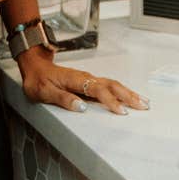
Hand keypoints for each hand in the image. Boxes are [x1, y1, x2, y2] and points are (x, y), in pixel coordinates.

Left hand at [18, 51, 147, 115]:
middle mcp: (86, 78)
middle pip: (112, 85)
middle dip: (129, 96)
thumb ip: (63, 99)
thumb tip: (81, 107)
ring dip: (128, 93)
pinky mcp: (89, 82)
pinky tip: (128, 97)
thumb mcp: (44, 92)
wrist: (35, 67)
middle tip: (143, 106)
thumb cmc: (39, 80)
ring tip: (143, 102)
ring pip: (113, 84)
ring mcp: (89, 79)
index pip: (98, 91)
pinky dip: (121, 91)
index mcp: (76, 80)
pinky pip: (109, 86)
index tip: (121, 112)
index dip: (111, 101)